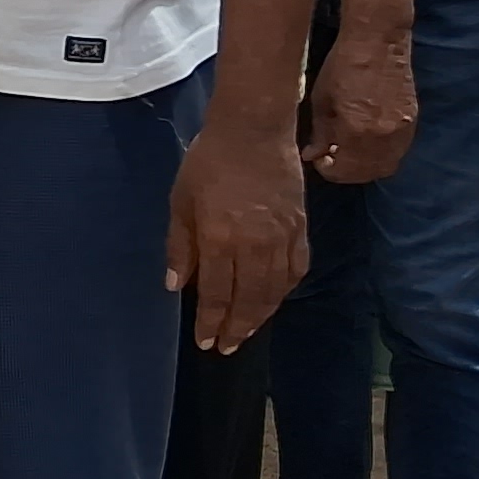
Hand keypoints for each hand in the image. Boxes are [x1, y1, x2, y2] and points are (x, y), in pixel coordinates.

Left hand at [165, 114, 306, 352]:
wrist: (255, 129)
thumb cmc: (209, 162)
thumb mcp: (181, 202)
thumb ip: (181, 247)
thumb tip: (176, 286)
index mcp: (221, 240)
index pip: (218, 294)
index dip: (212, 322)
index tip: (206, 342)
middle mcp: (255, 246)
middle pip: (249, 300)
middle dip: (237, 328)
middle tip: (226, 348)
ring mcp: (283, 238)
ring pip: (274, 290)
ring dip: (260, 316)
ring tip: (247, 332)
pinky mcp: (301, 228)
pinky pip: (296, 270)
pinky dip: (284, 290)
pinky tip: (273, 299)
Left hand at [304, 32, 416, 187]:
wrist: (378, 42)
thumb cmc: (342, 66)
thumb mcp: (322, 100)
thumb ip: (320, 133)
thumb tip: (313, 155)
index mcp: (357, 131)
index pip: (344, 170)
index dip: (328, 170)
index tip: (318, 159)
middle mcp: (384, 137)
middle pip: (368, 173)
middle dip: (347, 172)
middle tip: (332, 158)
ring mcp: (403, 130)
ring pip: (386, 166)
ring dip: (366, 167)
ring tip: (348, 152)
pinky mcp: (413, 121)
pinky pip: (398, 151)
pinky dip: (381, 155)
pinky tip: (366, 142)